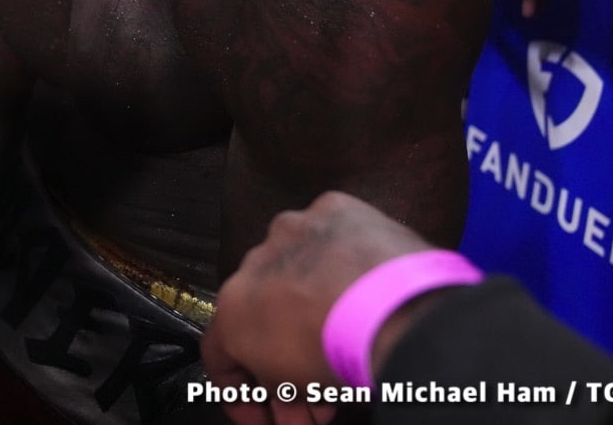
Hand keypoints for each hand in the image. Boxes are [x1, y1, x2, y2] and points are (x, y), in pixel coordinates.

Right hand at [201, 194, 442, 424]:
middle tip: (312, 398)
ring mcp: (295, 230)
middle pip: (262, 311)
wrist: (392, 309)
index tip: (264, 413)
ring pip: (295, 270)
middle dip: (281, 355)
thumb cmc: (339, 351)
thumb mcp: (293, 390)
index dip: (240, 393)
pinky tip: (361, 290)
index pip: (220, 352)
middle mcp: (254, 260)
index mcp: (233, 305)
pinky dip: (342, 263)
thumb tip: (288, 394)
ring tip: (342, 344)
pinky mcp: (335, 209)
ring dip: (310, 306)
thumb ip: (276, 384)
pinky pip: (331, 239)